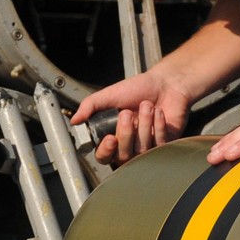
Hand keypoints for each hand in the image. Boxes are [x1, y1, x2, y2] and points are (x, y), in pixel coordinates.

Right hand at [73, 71, 191, 165]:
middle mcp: (129, 146)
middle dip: (126, 134)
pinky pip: (159, 145)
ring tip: (147, 106)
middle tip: (127, 113)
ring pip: (142, 151)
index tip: (110, 138)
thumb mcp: (109, 95)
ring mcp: (148, 148)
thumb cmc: (137, 89)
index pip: (104, 156)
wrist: (166, 83)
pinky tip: (159, 112)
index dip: (106, 151)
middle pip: (123, 156)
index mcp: (113, 136)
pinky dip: (158, 126)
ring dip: (143, 125)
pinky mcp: (165, 145)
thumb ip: (90, 106)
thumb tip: (73, 121)